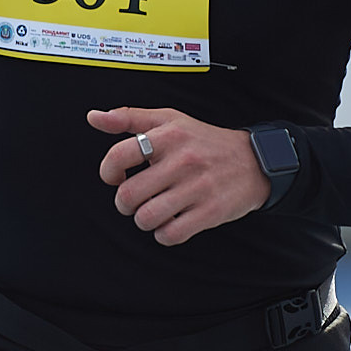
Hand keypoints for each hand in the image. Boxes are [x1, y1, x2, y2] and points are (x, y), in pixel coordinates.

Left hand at [91, 107, 266, 245]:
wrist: (255, 161)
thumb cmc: (206, 141)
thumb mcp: (170, 120)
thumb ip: (129, 118)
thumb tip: (94, 117)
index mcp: (169, 136)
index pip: (119, 155)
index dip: (108, 171)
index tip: (116, 176)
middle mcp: (182, 160)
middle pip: (128, 195)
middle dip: (126, 203)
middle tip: (136, 198)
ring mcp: (197, 187)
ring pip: (146, 218)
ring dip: (144, 219)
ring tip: (154, 210)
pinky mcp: (210, 211)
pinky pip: (171, 234)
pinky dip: (164, 233)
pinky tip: (171, 221)